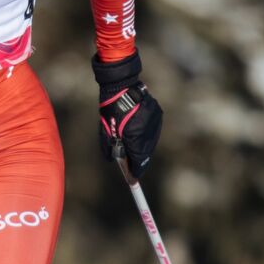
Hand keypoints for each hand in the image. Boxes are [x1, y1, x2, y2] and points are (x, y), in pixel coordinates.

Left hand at [94, 51, 162, 179]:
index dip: (136, 170)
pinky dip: (147, 135)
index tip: (133, 178)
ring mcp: (155, 122)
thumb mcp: (105, 131)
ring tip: (136, 151)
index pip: (139, 160)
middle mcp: (148, 131)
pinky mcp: (158, 113)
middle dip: (140, 160)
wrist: (121, 86)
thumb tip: (112, 160)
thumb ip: (109, 148)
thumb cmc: (110, 109)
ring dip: (144, 148)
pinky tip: (140, 135)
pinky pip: (154, 130)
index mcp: (135, 136)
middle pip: (146, 152)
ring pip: (151, 141)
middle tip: (134, 167)